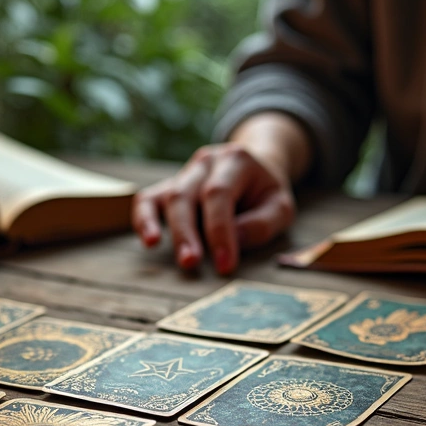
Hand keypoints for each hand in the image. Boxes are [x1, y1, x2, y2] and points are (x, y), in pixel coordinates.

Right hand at [132, 143, 296, 273]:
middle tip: (191, 263)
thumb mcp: (281, 206)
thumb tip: (234, 239)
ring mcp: (185, 173)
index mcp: (235, 160)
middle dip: (187, 232)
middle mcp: (206, 162)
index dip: (219, 231)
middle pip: (186, 194)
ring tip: (178, 259)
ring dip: (171, 231)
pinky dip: (144, 220)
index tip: (225, 265)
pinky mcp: (170, 186)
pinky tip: (148, 241)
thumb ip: (262, 223)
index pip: (219, 194)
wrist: (256, 168)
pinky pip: (148, 199)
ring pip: (168, 197)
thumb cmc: (266, 193)